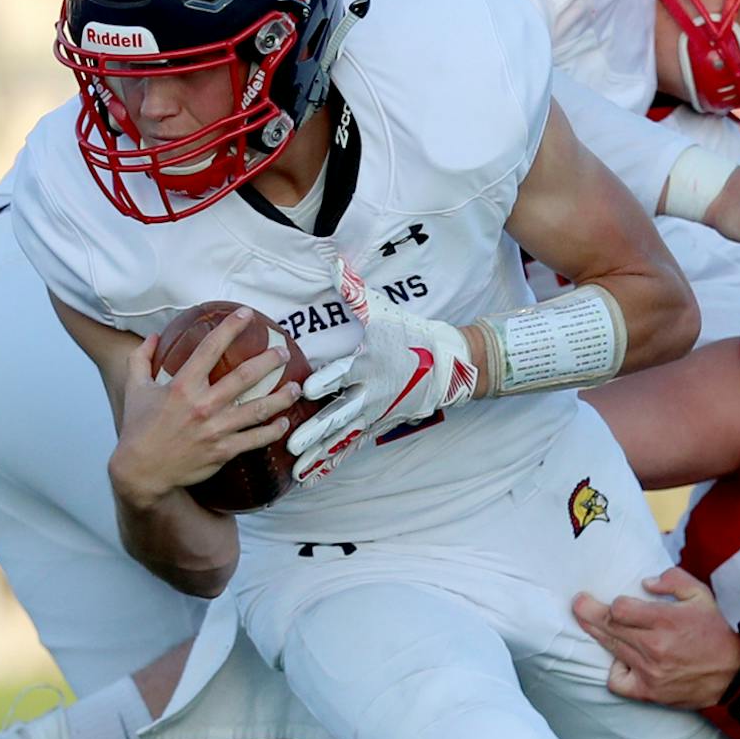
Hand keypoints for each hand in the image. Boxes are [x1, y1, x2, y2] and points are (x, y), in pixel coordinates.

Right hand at [108, 310, 299, 509]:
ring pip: (257, 409)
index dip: (230, 328)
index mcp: (182, 386)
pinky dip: (272, 431)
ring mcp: (216, 429)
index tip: (246, 315)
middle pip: (244, 376)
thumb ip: (140, 359)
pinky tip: (283, 423)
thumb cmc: (139, 428)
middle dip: (268, 361)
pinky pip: (255, 439)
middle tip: (282, 352)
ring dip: (281, 397)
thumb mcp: (135, 389)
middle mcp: (203, 405)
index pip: (210, 349)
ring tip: (296, 388)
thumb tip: (153, 337)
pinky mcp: (223, 450)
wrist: (142, 471)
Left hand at [287, 245, 479, 484]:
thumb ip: (354, 292)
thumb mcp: (383, 312)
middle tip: (291, 442)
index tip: (308, 389)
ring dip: (319, 454)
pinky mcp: (378, 423)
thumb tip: (335, 263)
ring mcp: (374, 412)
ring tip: (297, 470)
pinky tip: (314, 476)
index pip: (345, 374)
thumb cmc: (411, 334)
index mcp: (368, 365)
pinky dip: (333, 461)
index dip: (327, 381)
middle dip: (315, 430)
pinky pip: (352, 445)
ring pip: (342, 437)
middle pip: (339, 414)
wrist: (448, 364)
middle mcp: (370, 393)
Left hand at [571, 568, 739, 706]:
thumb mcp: (701, 595)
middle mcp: (655, 647)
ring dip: (597, 634)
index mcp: (667, 621)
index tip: (615, 602)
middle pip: (609, 628)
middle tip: (577, 603)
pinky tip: (620, 660)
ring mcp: (649, 671)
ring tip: (586, 622)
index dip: (615, 604)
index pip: (620, 610)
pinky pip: (617, 681)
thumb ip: (673, 580)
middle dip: (588, 613)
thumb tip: (644, 582)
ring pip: (611, 649)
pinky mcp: (648, 692)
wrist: (733, 674)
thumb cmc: (713, 631)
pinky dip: (615, 671)